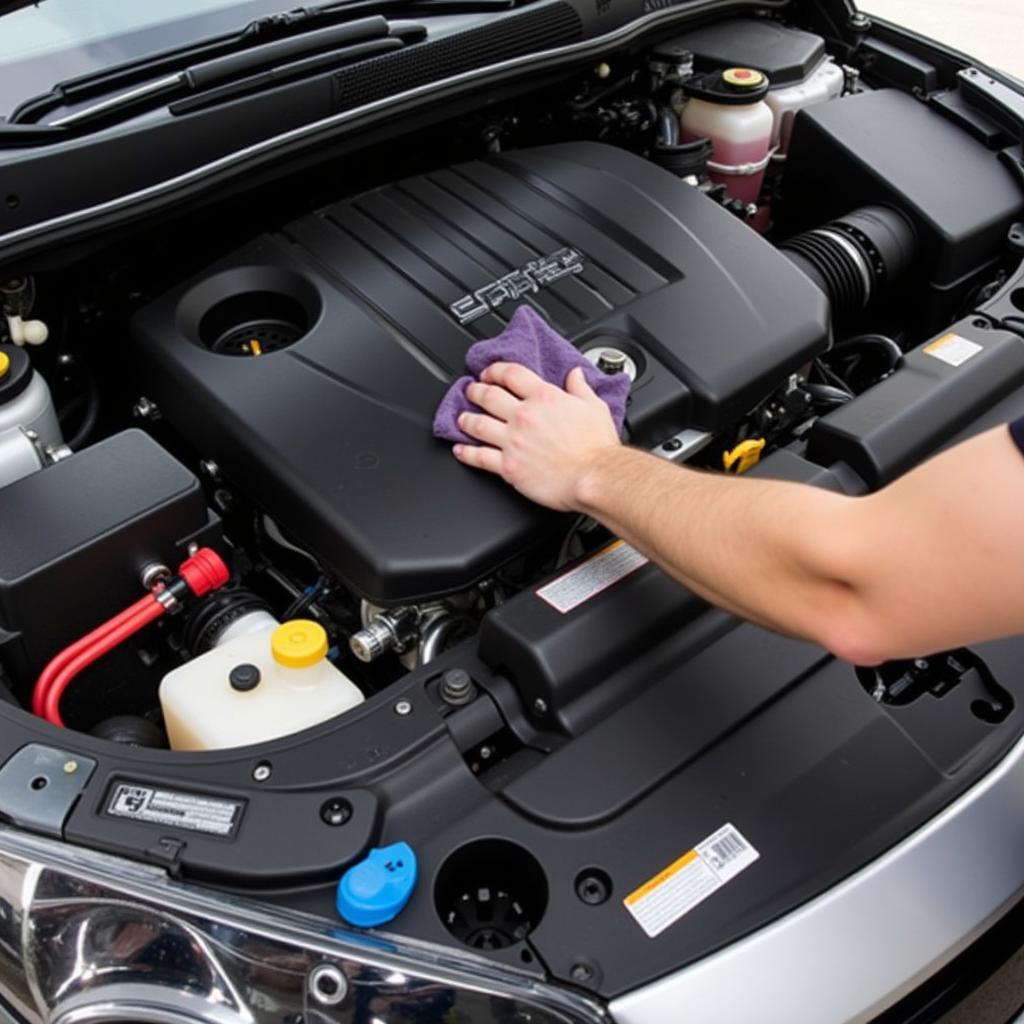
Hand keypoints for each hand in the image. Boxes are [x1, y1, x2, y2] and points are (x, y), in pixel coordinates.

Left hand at [453, 362, 620, 510]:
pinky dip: (466, 453)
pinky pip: (479, 457)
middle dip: (475, 391)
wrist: (595, 477)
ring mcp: (513, 441)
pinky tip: (460, 450)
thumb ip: (580, 388)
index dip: (494, 370)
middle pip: (488, 396)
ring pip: (477, 424)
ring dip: (466, 419)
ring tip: (462, 418)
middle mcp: (524, 416)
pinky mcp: (508, 466)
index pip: (510, 374)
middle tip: (471, 392)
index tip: (488, 373)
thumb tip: (575, 375)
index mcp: (544, 397)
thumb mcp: (595, 407)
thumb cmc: (597, 447)